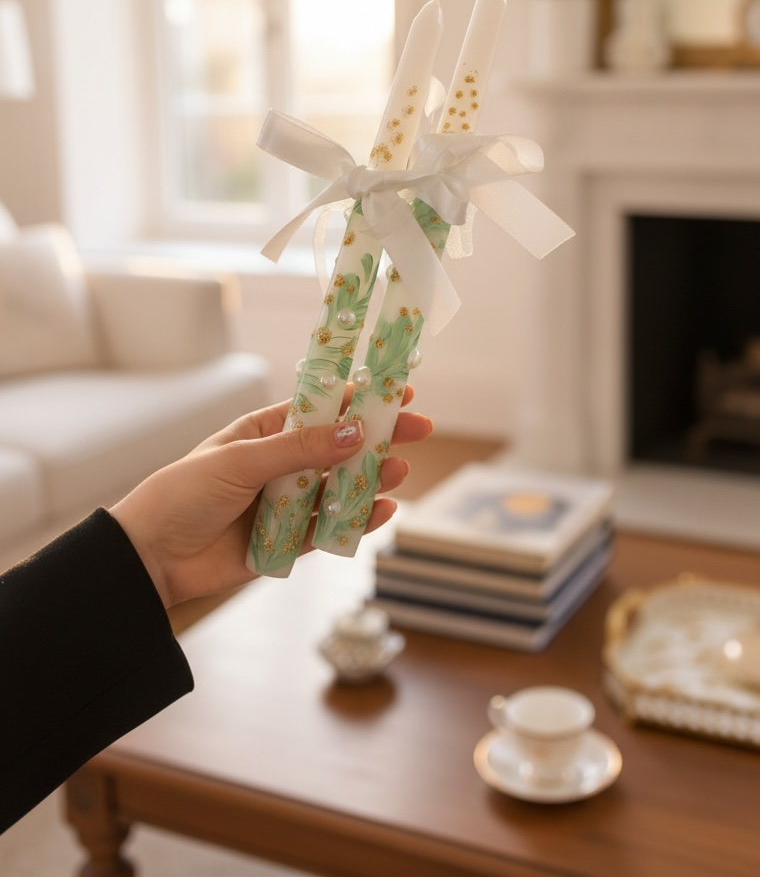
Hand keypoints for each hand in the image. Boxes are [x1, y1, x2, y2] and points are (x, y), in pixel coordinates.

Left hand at [110, 388, 431, 607]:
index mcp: (264, 432)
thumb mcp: (241, 461)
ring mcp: (286, 503)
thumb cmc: (184, 494)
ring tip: (400, 472)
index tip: (398, 391)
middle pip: (340, 447)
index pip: (321, 410)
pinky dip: (357, 520)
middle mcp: (280, 465)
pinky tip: (382, 510)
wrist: (151, 557)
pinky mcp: (287, 542)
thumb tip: (355, 431)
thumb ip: (300, 450)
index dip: (360, 400)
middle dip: (378, 438)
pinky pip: (330, 528)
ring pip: (341, 488)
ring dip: (372, 478)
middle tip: (418, 431)